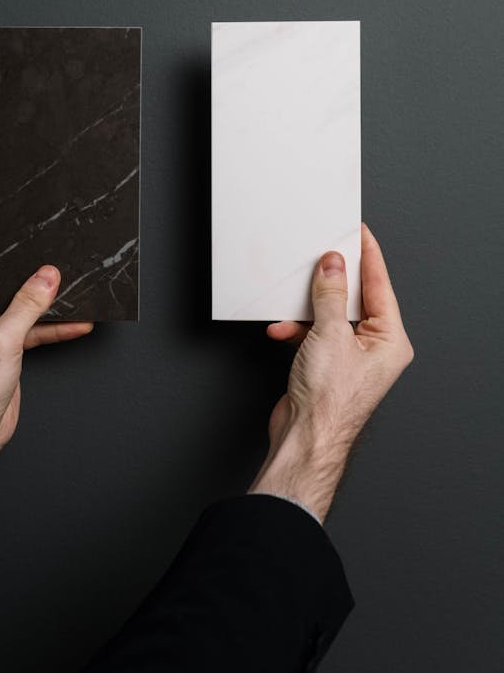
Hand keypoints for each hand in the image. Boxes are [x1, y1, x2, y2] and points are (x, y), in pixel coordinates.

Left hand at [0, 183, 93, 501]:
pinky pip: (31, 327)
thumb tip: (49, 274)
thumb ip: (27, 305)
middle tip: (40, 225)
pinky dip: (53, 324)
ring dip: (45, 293)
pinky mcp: (4, 348)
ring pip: (20, 299)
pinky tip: (79, 319)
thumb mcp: (1, 343)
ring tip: (71, 272)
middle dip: (24, 255)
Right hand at [249, 222, 413, 521]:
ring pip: (330, 316)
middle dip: (331, 282)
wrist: (305, 438)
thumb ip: (329, 295)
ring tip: (293, 302)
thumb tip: (333, 266)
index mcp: (390, 340)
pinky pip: (314, 334)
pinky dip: (297, 329)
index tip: (359, 234)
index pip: (380, 286)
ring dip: (307, 310)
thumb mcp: (329, 335)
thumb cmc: (329, 401)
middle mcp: (375, 349)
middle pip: (354, 300)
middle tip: (321, 256)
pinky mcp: (327, 365)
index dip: (368, 257)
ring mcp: (350, 358)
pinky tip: (282, 329)